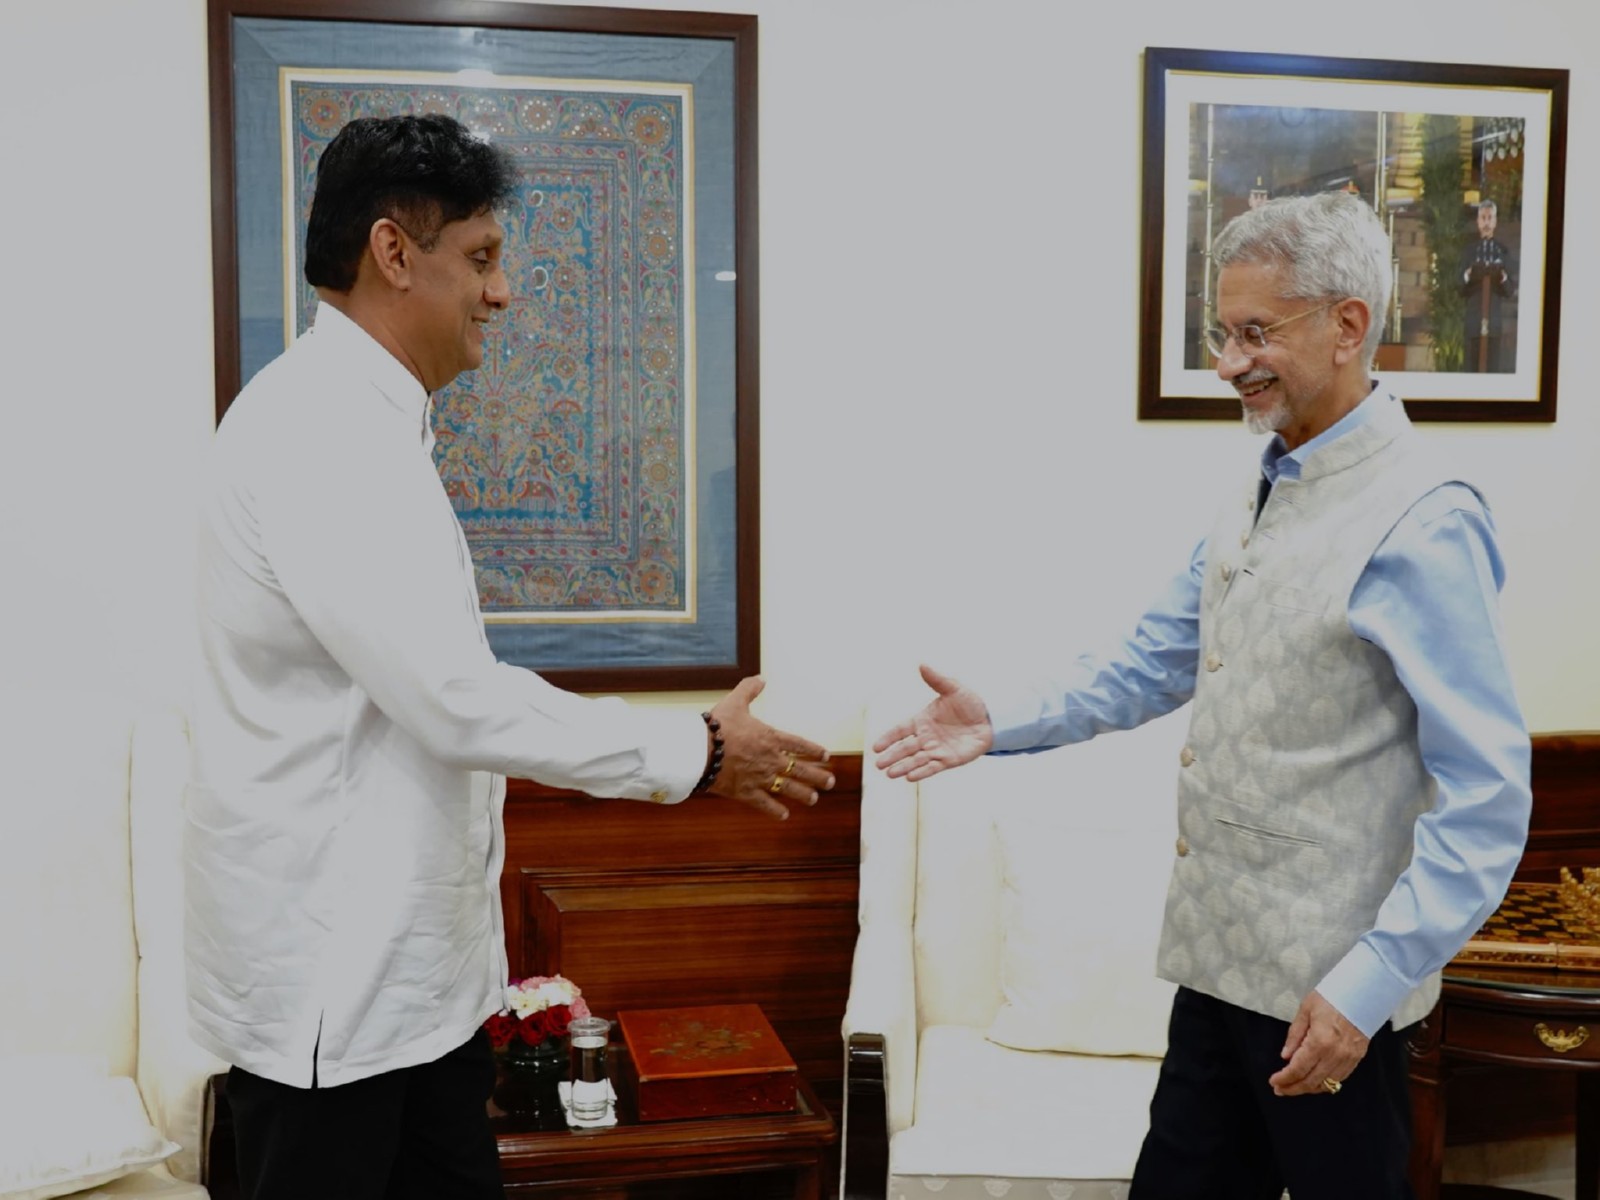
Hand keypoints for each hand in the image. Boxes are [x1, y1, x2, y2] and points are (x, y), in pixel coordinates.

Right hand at [705, 677, 833, 819]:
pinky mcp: (746, 792)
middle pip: (801, 769)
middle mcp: (770, 759)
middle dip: (817, 776)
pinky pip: (765, 804)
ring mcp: (760, 778)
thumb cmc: (718, 726)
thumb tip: (761, 679)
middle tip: (830, 782)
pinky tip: (784, 815)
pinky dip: (775, 810)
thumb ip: (749, 689)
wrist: (700, 751)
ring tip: (814, 799)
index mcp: (770, 738)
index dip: (814, 750)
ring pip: (788, 788)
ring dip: (803, 794)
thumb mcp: (735, 702)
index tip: (826, 755)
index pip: (799, 745)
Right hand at [871, 664, 993, 781]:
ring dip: (903, 767)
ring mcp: (937, 749)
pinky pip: (933, 767)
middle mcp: (926, 737)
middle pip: (905, 748)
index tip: (875, 746)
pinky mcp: (949, 760)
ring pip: (916, 760)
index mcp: (922, 720)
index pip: (901, 730)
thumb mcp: (953, 688)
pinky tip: (910, 777)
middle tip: (878, 764)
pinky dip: (922, 772)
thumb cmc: (970, 703)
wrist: (991, 719)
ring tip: (890, 774)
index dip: (888, 738)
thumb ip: (937, 680)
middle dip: (892, 756)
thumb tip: (922, 664)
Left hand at [1268, 990, 1369, 1097]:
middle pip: (1311, 1081)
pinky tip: (1314, 1082)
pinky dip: (1324, 1084)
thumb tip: (1285, 1056)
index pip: (1298, 1069)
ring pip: (1326, 1084)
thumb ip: (1294, 1035)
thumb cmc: (1331, 998)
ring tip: (1294, 1088)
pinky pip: (1339, 1079)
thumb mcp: (1305, 1010)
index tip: (1273, 1082)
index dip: (1284, 1079)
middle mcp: (1335, 1055)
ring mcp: (1348, 1059)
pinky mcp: (1357, 1059)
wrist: (1362, 994)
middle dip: (1293, 1088)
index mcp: (1319, 1041)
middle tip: (1279, 1090)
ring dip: (1308, 1089)